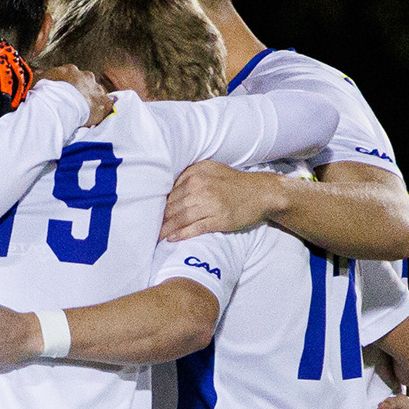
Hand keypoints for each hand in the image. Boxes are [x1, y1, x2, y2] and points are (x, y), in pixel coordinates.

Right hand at [29, 68, 117, 126]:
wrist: (58, 104)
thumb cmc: (45, 93)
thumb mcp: (38, 82)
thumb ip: (40, 78)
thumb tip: (35, 76)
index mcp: (70, 70)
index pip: (73, 75)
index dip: (70, 86)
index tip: (66, 94)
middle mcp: (85, 76)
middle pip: (87, 82)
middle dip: (83, 91)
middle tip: (76, 103)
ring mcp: (96, 88)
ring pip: (98, 92)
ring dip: (93, 100)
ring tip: (87, 112)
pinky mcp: (103, 102)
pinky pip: (109, 104)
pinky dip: (106, 108)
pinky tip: (103, 114)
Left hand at [160, 161, 286, 241]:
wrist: (261, 192)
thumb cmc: (235, 182)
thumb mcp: (212, 169)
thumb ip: (191, 174)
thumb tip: (170, 187)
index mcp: (196, 174)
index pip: (171, 191)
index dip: (159, 204)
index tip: (149, 213)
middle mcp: (201, 187)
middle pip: (173, 206)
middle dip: (160, 218)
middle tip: (147, 228)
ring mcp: (210, 204)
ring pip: (181, 218)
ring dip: (166, 229)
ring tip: (156, 236)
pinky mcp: (219, 219)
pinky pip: (195, 228)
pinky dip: (182, 234)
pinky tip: (172, 238)